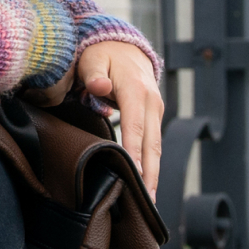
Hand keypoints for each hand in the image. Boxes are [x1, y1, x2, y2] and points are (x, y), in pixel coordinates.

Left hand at [76, 41, 162, 195]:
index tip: (133, 175)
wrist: (123, 46)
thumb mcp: (93, 59)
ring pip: (155, 147)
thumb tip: (101, 88)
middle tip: (146, 201)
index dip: (134, 152)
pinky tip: (145, 183)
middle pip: (152, 144)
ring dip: (153, 173)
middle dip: (149, 174)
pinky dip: (150, 163)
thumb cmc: (102, 54)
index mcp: (136, 91)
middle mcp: (151, 103)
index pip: (135, 128)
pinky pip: (152, 142)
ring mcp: (155, 110)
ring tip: (148, 200)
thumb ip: (94, 75)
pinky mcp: (153, 116)